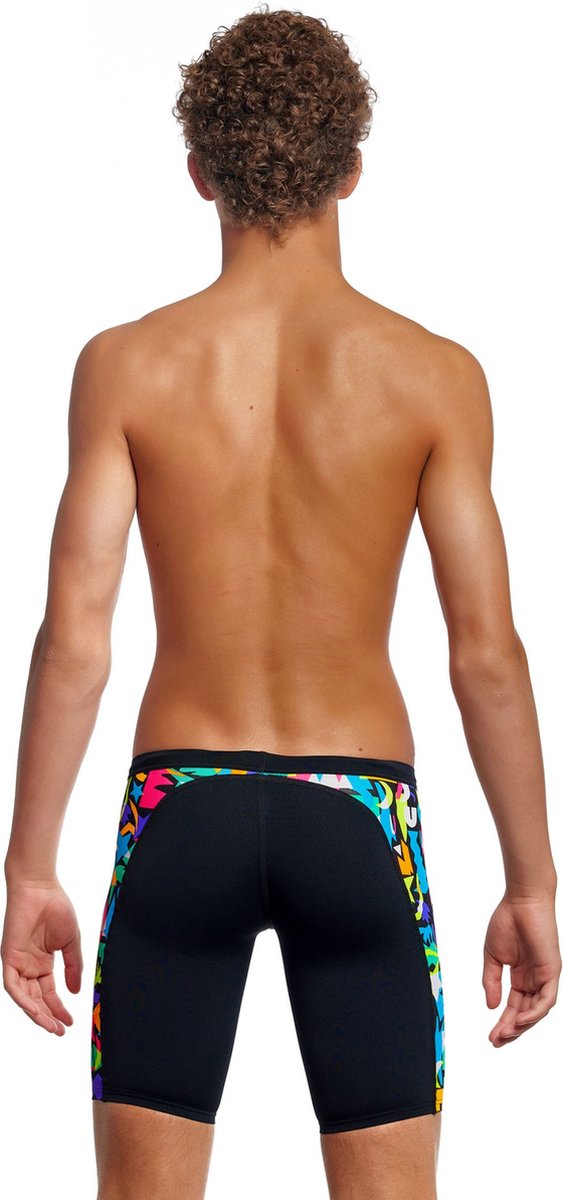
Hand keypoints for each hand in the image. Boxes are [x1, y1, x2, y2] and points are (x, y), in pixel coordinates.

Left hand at [1, 879, 82, 1034]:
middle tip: (60, 1030)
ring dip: (36, 1013)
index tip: (70, 1022)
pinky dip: (23, 999)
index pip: (49, 993)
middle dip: (48, 1016)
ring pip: (24, 997)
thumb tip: (76, 992)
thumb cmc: (56, 908)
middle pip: (36, 999)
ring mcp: (18, 963)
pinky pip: (12, 985)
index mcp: (42, 962)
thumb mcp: (71, 942)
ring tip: (50, 1025)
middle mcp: (28, 966)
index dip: (58, 1008)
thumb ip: (73, 966)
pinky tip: (36, 1009)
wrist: (41, 887)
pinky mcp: (8, 958)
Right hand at [483, 892, 560, 1046]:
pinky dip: (535, 1012)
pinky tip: (520, 1020)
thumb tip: (491, 1006)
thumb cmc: (507, 922)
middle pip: (525, 1013)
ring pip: (537, 1011)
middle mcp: (534, 980)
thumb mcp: (492, 957)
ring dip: (522, 1025)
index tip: (491, 1037)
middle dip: (511, 1029)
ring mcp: (544, 977)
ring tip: (506, 1033)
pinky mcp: (552, 971)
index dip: (503, 1023)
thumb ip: (491, 981)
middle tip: (496, 1041)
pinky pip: (547, 999)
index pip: (514, 1007)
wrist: (520, 901)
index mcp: (521, 977)